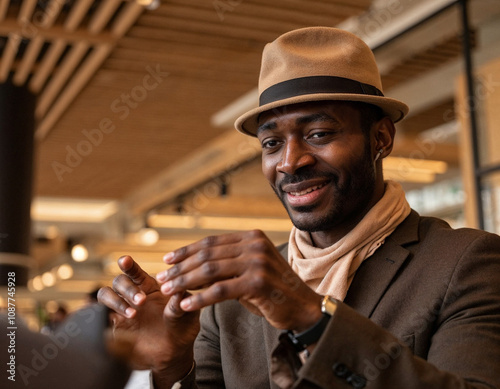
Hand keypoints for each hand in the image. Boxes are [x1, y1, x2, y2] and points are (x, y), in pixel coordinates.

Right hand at [97, 256, 199, 384]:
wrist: (173, 354)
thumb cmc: (182, 329)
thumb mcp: (187, 316)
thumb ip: (180, 304)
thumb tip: (180, 291)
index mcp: (150, 287)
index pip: (135, 272)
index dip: (128, 265)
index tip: (125, 261)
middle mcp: (132, 295)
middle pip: (119, 281)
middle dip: (128, 288)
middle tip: (142, 301)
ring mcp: (121, 311)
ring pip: (105, 295)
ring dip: (115, 301)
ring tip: (133, 314)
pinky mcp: (114, 328)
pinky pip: (99, 317)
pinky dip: (97, 315)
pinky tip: (106, 318)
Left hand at [156, 230, 322, 331]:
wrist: (302, 307)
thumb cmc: (271, 291)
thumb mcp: (247, 271)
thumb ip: (225, 265)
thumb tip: (189, 268)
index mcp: (252, 237)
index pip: (211, 242)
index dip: (186, 251)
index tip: (167, 260)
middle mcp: (255, 244)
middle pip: (207, 255)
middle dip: (180, 268)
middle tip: (162, 279)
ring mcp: (258, 262)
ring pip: (210, 270)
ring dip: (184, 282)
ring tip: (167, 292)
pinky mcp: (258, 282)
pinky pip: (220, 290)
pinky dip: (199, 298)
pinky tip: (185, 306)